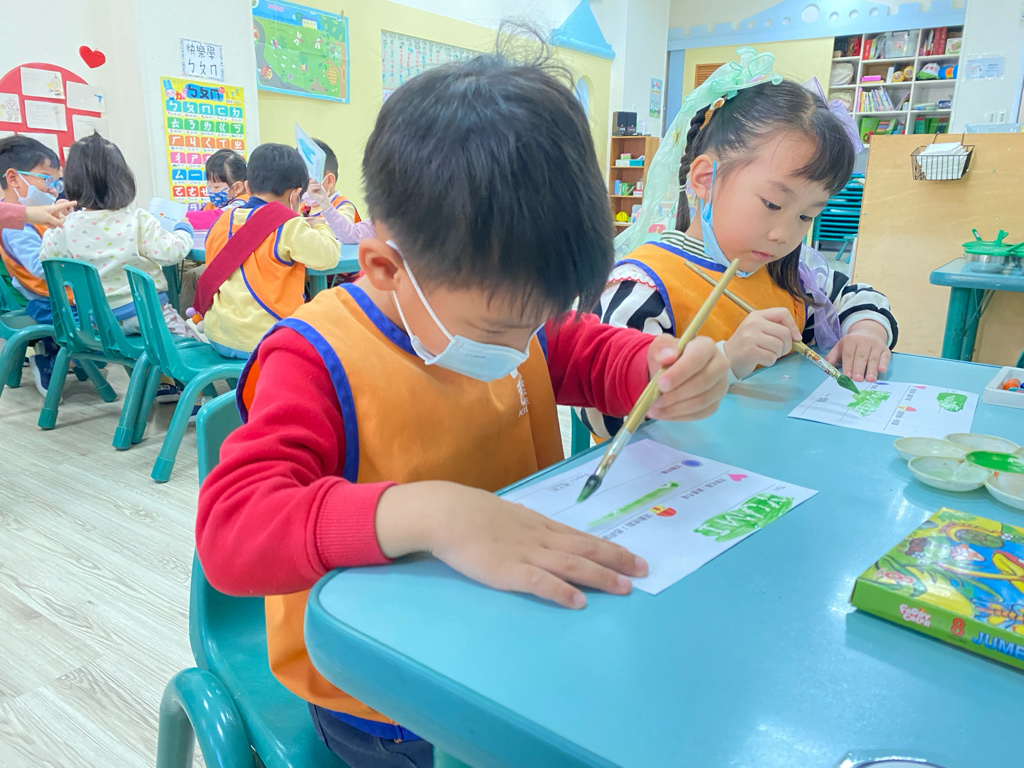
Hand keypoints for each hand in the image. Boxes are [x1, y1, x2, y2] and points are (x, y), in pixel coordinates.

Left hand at [25, 200, 75, 227]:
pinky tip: (46, 224)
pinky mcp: (48, 221)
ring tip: (48, 223)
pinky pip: (54, 225)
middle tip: (54, 222)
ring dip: (54, 225)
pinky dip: (51, 226)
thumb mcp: (47, 217)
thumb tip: (62, 226)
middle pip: (62, 218)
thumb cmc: (36, 213)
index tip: (76, 202)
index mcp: (54, 208)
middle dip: (59, 222)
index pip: (64, 205)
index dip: (70, 204)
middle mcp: (54, 212)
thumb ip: (56, 222)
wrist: (26, 216)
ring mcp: (51, 217)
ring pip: (58, 223)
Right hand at [305, 179, 330, 209]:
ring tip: (319, 186)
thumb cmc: (322, 192)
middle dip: (314, 182)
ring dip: (315, 185)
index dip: (311, 180)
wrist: (323, 197)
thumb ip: (316, 182)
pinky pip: (310, 189)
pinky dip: (314, 187)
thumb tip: (313, 178)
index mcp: (311, 186)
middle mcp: (309, 189)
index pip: (309, 182)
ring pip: (310, 186)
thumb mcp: (319, 186)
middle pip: (309, 183)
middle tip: (319, 184)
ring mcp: (309, 191)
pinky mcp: (310, 193)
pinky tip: (318, 187)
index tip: (314, 179)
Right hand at [375, 481, 648, 608]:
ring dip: (600, 576)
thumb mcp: (509, 515)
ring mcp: (526, 553)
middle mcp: (540, 538)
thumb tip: (547, 537)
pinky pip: (540, 582)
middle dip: (616, 560)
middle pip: (585, 548)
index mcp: (539, 526)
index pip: (582, 537)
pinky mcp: (508, 570)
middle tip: (643, 570)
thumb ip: (528, 527)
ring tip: (624, 587)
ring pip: (571, 564)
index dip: (610, 548)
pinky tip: (579, 601)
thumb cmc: (472, 514)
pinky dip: (562, 591)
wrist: (446, 512)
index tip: (634, 558)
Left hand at [647, 334, 729, 421]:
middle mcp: (720, 365)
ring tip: (654, 407)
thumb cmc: (668, 356)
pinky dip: (679, 416)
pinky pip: (699, 414)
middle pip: (702, 382)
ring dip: (675, 408)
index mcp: (707, 346)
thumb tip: (667, 356)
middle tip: (655, 399)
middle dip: (675, 394)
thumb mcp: (660, 347)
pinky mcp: (715, 403)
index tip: (660, 384)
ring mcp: (720, 386)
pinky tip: (663, 413)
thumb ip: (661, 347)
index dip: (679, 373)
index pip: (697, 358)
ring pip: (701, 401)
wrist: (671, 371)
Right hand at [722, 308, 800, 378]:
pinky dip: (769, 362)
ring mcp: (750, 337)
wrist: (726, 357)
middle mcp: (753, 323)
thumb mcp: (758, 329)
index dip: (793, 326)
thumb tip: (797, 337)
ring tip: (766, 354)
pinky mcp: (749, 351)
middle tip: (779, 351)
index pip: (783, 313)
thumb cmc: (746, 344)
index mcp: (756, 315)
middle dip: (786, 345)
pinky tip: (760, 360)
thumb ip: (775, 328)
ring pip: (779, 346)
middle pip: (784, 333)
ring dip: (776, 355)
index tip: (795, 337)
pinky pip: (771, 358)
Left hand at [825, 319, 890, 382]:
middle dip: (859, 369)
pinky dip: (884, 363)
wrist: (868, 332)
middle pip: (861, 357)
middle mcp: (864, 341)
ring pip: (873, 358)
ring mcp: (876, 345)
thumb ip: (832, 357)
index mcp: (850, 341)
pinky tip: (881, 370)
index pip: (849, 355)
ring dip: (871, 369)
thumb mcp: (840, 347)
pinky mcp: (885, 349)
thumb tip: (826, 368)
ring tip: (869, 379)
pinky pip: (885, 357)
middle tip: (857, 379)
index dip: (848, 366)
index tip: (847, 376)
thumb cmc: (852, 345)